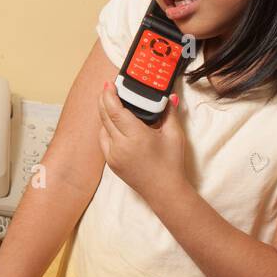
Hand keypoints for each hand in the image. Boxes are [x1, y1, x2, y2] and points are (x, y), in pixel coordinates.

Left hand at [98, 80, 188, 204]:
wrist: (164, 191)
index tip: (109, 84)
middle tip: (108, 88)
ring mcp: (113, 155)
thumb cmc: (171, 163)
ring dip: (104, 114)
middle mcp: (120, 145)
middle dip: (104, 100)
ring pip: (102, 129)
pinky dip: (106, 129)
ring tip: (111, 103)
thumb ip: (169, 113)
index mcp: (135, 136)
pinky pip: (104, 140)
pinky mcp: (111, 163)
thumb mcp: (174, 135)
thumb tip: (169, 96)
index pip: (115, 111)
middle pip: (105, 117)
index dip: (109, 95)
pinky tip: (114, 123)